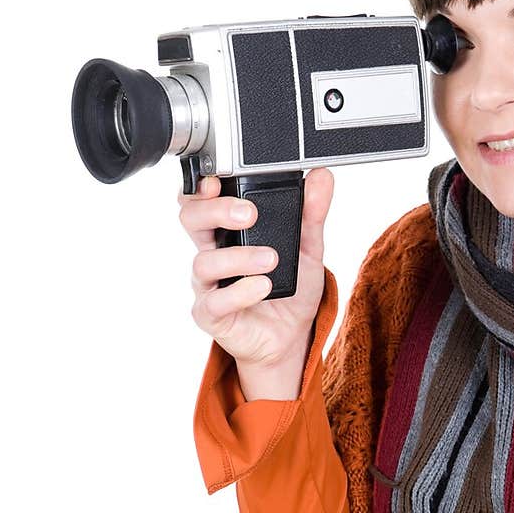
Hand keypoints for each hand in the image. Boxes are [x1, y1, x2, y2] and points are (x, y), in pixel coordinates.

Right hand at [182, 167, 334, 367]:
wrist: (292, 335)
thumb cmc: (290, 287)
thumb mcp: (308, 248)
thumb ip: (311, 214)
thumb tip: (322, 177)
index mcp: (227, 229)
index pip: (201, 200)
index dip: (201, 188)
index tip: (218, 179)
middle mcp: (212, 252)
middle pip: (191, 220)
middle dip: (215, 211)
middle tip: (248, 213)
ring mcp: (208, 284)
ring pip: (204, 262)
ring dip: (238, 257)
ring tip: (271, 259)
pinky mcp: (211, 314)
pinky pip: (215, 302)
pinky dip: (240, 292)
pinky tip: (262, 287)